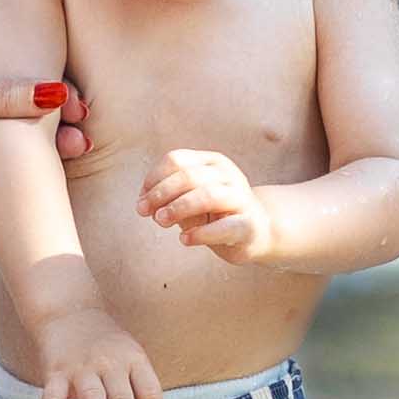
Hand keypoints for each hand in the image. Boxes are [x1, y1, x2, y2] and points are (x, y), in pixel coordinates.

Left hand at [0, 56, 82, 209]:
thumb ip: (2, 96)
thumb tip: (58, 93)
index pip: (15, 55)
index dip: (50, 71)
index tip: (77, 93)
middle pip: (20, 102)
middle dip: (54, 115)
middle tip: (82, 128)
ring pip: (11, 142)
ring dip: (42, 149)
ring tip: (73, 153)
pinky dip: (19, 181)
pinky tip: (48, 185)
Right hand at [26, 303, 168, 398]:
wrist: (68, 311)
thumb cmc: (106, 343)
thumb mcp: (133, 360)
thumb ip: (148, 393)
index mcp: (134, 360)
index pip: (150, 393)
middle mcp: (109, 363)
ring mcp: (81, 367)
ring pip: (93, 397)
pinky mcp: (55, 372)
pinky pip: (51, 398)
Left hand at [138, 149, 274, 261]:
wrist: (257, 231)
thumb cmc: (215, 213)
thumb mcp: (190, 199)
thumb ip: (169, 197)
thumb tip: (143, 203)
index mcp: (212, 162)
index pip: (177, 159)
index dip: (154, 178)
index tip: (141, 199)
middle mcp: (229, 175)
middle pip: (189, 176)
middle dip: (161, 193)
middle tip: (144, 211)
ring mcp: (241, 198)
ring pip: (207, 196)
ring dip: (178, 208)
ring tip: (160, 221)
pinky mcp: (249, 225)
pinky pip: (224, 227)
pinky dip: (200, 233)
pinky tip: (184, 239)